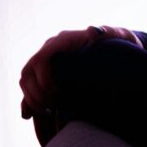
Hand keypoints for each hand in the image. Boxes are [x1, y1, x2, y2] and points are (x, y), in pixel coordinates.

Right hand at [20, 25, 141, 145]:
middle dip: (35, 92)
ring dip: (31, 98)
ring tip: (47, 111)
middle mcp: (51, 49)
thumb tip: (94, 31)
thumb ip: (109, 33)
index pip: (43, 58)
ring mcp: (47, 61)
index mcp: (64, 40)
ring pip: (26, 79)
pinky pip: (30, 87)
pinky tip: (29, 115)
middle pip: (29, 70)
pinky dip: (28, 101)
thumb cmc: (120, 43)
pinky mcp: (47, 73)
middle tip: (49, 108)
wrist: (119, 49)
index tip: (55, 92)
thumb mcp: (120, 37)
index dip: (43, 77)